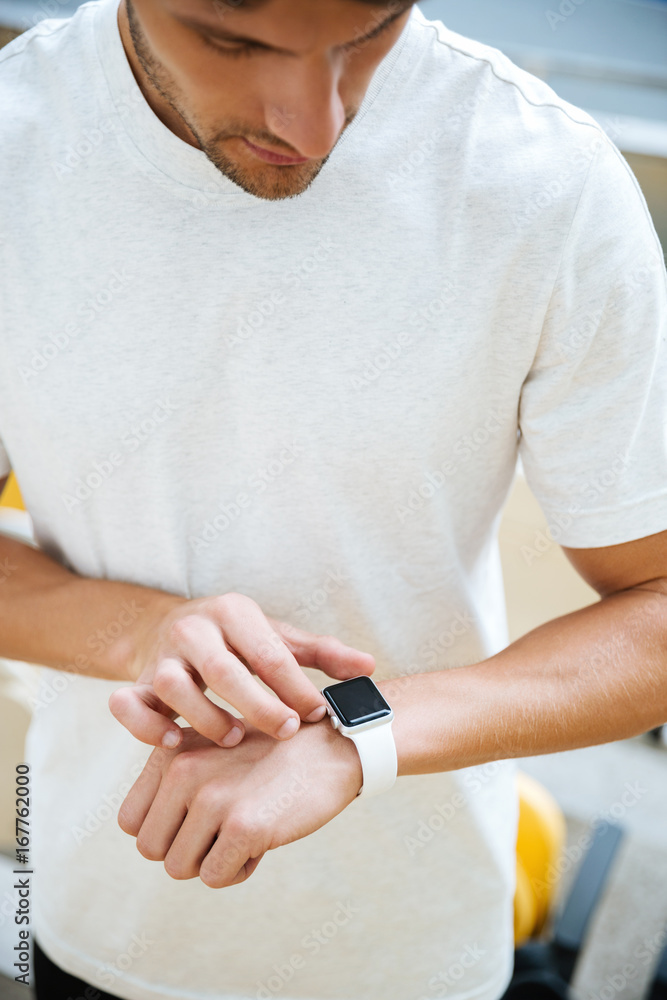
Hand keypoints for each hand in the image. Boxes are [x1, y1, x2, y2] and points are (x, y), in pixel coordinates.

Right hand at [109, 592, 374, 749]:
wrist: (171, 626)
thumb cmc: (238, 640)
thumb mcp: (278, 637)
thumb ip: (322, 653)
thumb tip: (369, 668)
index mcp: (234, 612)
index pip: (268, 652)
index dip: (295, 687)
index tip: (317, 715)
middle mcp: (194, 630)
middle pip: (224, 670)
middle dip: (258, 705)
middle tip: (286, 732)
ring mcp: (161, 657)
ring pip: (175, 687)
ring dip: (207, 718)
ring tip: (235, 739)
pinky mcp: (136, 683)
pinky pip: (130, 705)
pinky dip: (148, 727)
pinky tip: (177, 745)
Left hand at [117, 719, 362, 887]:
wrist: (330, 747)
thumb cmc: (270, 753)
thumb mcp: (211, 746)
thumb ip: (172, 781)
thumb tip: (144, 837)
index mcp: (171, 752)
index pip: (131, 822)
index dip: (163, 831)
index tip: (195, 821)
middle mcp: (184, 771)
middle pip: (152, 849)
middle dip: (185, 850)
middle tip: (222, 829)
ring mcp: (213, 799)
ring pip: (180, 868)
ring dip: (213, 861)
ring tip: (244, 830)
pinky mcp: (244, 826)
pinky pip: (216, 877)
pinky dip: (239, 869)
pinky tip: (262, 839)